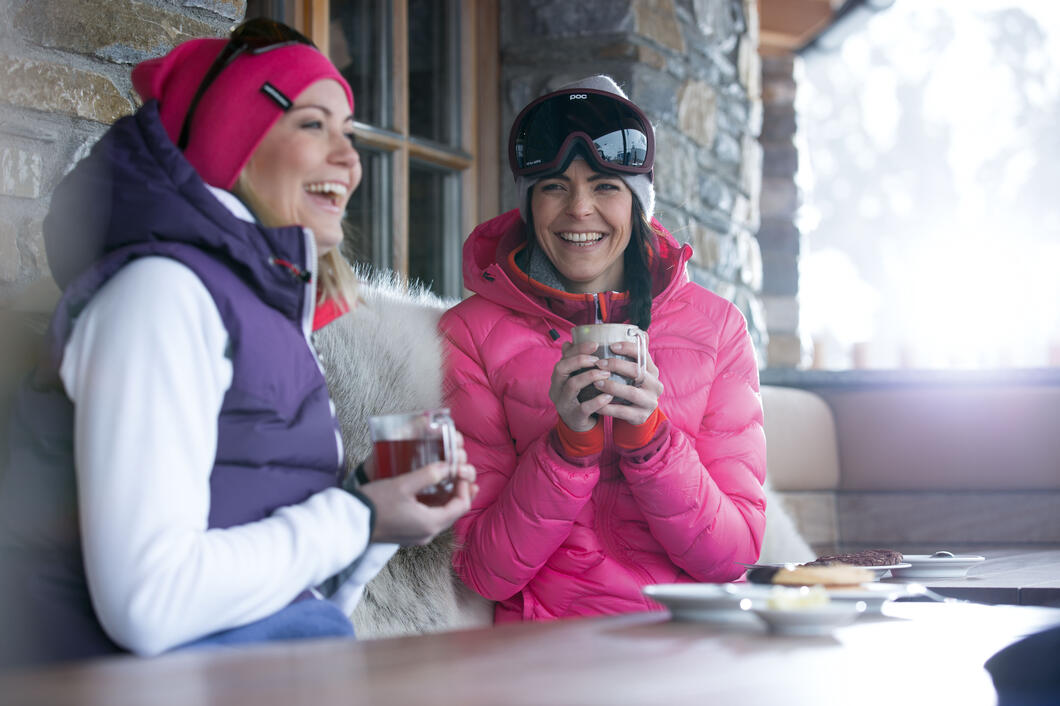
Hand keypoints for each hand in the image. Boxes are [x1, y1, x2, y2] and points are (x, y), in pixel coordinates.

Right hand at [358, 432, 477, 545]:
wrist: (352, 522)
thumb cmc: (376, 503)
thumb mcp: (403, 484)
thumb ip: (428, 474)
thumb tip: (448, 466)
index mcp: (430, 523)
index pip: (461, 506)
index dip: (465, 487)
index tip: (460, 471)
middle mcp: (428, 533)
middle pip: (454, 512)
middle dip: (459, 491)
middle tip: (458, 473)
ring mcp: (418, 536)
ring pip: (442, 515)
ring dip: (447, 497)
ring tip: (448, 478)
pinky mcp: (409, 534)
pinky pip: (430, 518)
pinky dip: (435, 504)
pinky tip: (431, 490)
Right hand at [549, 341, 613, 431]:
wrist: (578, 423)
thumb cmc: (579, 396)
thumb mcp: (574, 379)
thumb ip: (572, 362)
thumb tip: (569, 342)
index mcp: (557, 378)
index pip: (562, 359)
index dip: (578, 350)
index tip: (595, 344)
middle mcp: (556, 389)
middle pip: (561, 369)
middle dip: (580, 361)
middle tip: (598, 360)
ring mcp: (563, 404)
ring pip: (572, 386)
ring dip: (590, 377)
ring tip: (607, 374)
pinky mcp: (574, 416)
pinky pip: (584, 407)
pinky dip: (598, 400)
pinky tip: (609, 395)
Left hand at [591, 341, 662, 425]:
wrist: (638, 413)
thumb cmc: (633, 386)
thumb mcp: (636, 369)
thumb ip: (634, 352)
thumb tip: (637, 330)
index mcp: (652, 370)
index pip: (644, 354)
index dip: (628, 348)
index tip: (611, 345)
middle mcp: (655, 385)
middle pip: (637, 371)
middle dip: (616, 365)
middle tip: (598, 363)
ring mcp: (649, 401)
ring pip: (631, 392)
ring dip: (612, 386)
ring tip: (596, 382)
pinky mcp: (641, 416)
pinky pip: (623, 411)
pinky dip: (608, 407)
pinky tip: (596, 403)